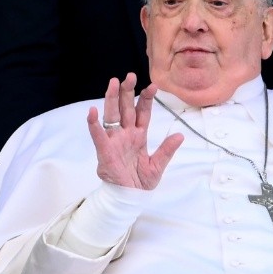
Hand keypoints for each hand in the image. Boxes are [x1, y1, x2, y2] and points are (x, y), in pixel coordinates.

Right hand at [86, 72, 183, 189]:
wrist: (130, 197)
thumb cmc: (141, 182)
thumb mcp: (158, 165)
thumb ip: (167, 150)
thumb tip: (180, 135)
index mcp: (139, 135)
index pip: (143, 113)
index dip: (147, 99)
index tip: (154, 86)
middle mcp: (126, 134)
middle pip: (126, 108)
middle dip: (128, 92)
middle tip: (130, 76)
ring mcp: (114, 140)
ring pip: (112, 115)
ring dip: (111, 99)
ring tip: (113, 83)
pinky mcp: (104, 150)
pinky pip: (98, 135)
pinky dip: (94, 124)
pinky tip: (92, 111)